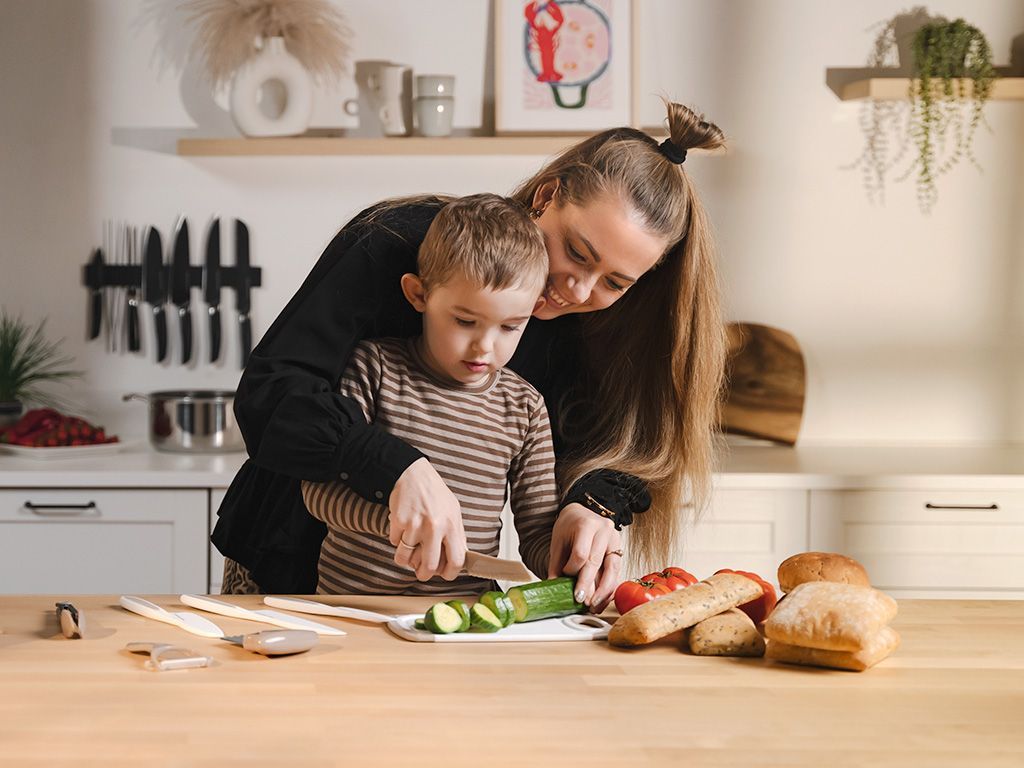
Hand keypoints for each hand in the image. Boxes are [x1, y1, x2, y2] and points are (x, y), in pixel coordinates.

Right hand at [388, 457, 466, 580]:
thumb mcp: (453, 511)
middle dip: (423, 574)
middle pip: (429, 566)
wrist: (413, 474)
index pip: (456, 560)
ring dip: (406, 559)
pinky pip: (395, 544)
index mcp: (452, 525)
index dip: (450, 574)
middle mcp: (435, 527)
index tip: (444, 574)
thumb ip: (456, 535)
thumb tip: (458, 559)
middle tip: (421, 572)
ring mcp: (415, 525)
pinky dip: (397, 541)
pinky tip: (403, 530)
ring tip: (409, 550)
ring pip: (406, 559)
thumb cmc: (434, 493)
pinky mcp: (398, 522)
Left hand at [547, 502, 621, 612]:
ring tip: (594, 606)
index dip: (572, 569)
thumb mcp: (558, 540)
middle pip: (596, 562)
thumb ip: (557, 563)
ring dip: (604, 592)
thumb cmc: (570, 526)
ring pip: (613, 569)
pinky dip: (610, 588)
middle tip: (581, 601)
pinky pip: (617, 572)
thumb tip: (553, 587)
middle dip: (588, 585)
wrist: (583, 513)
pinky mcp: (620, 550)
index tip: (566, 576)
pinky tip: (602, 600)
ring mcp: (615, 540)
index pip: (581, 553)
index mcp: (587, 525)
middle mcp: (604, 531)